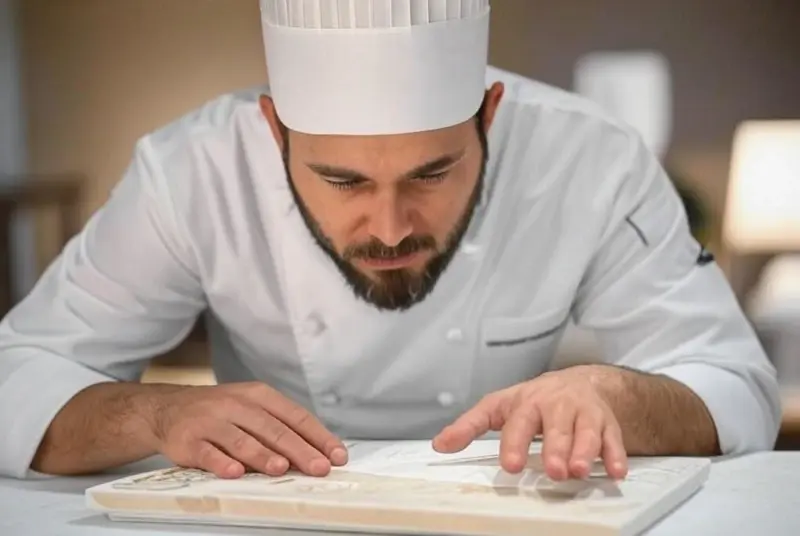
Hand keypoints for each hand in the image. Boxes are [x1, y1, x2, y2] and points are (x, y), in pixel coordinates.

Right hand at [146, 382, 347, 478]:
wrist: (165, 409)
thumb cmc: (220, 413)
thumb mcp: (250, 410)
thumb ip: (279, 428)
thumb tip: (317, 454)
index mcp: (259, 395)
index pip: (295, 416)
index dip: (318, 436)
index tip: (337, 456)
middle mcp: (236, 404)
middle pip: (273, 429)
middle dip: (299, 450)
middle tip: (319, 467)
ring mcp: (211, 421)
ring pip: (241, 439)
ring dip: (262, 455)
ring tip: (282, 468)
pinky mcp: (188, 440)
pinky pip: (207, 452)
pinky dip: (221, 463)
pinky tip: (235, 473)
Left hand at [432, 366, 627, 480]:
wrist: (581, 381)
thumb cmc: (534, 399)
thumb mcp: (498, 407)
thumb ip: (469, 426)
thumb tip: (440, 444)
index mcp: (527, 402)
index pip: (519, 423)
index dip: (514, 443)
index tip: (512, 465)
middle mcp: (557, 405)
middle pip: (557, 427)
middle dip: (555, 449)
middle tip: (553, 470)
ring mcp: (584, 413)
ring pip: (586, 432)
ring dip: (585, 452)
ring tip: (578, 471)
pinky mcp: (607, 423)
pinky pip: (614, 439)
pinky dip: (616, 455)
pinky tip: (616, 471)